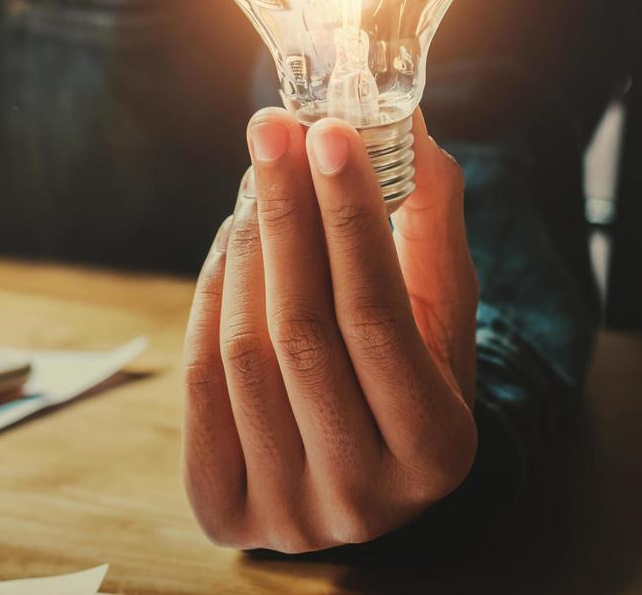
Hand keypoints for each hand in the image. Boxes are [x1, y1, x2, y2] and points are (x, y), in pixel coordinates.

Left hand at [182, 107, 477, 551]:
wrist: (362, 476)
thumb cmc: (409, 377)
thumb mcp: (442, 316)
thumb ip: (431, 229)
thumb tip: (410, 132)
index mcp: (437, 450)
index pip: (378, 312)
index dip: (347, 217)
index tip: (326, 132)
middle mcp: (364, 496)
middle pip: (302, 329)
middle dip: (285, 215)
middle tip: (271, 130)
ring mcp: (288, 511)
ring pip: (243, 350)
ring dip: (244, 248)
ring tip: (255, 182)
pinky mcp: (223, 509)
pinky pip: (199, 380)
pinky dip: (210, 297)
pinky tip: (230, 242)